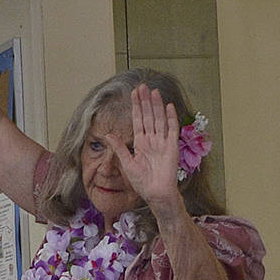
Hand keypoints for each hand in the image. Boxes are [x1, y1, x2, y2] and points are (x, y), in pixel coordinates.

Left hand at [104, 84, 181, 209]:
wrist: (156, 193)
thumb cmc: (142, 182)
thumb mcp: (126, 163)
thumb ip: (119, 147)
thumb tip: (106, 135)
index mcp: (141, 143)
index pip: (138, 120)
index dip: (136, 107)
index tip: (133, 93)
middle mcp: (152, 140)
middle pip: (148, 116)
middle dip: (145, 101)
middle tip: (142, 86)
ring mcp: (162, 142)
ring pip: (159, 119)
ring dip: (156, 105)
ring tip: (153, 91)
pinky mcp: (172, 147)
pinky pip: (172, 129)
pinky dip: (171, 118)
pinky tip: (168, 106)